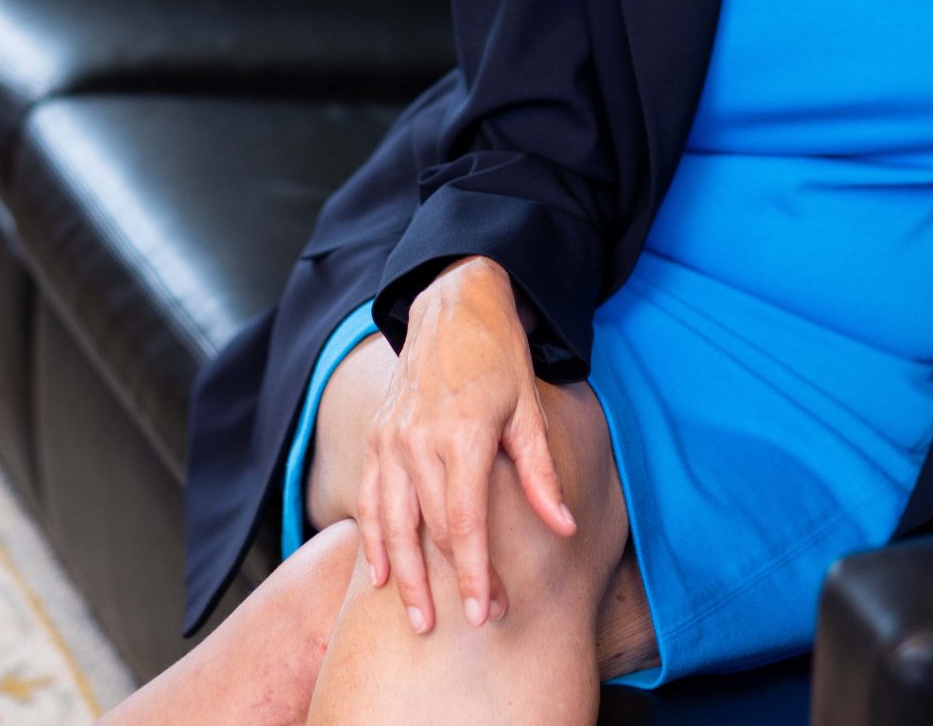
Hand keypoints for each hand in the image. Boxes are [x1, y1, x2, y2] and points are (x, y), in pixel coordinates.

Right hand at [358, 255, 577, 633]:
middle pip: (428, 530)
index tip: (488, 612)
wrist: (453, 305)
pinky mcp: (376, 437)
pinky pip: (368, 499)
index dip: (476, 573)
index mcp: (463, 434)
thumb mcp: (530, 411)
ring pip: (390, 522)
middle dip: (446, 584)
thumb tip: (563, 527)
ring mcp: (391, 439)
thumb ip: (542, 475)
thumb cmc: (499, 358)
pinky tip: (380, 576)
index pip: (465, 522)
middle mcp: (419, 440)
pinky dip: (372, 540)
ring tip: (416, 618)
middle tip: (461, 627)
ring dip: (402, 575)